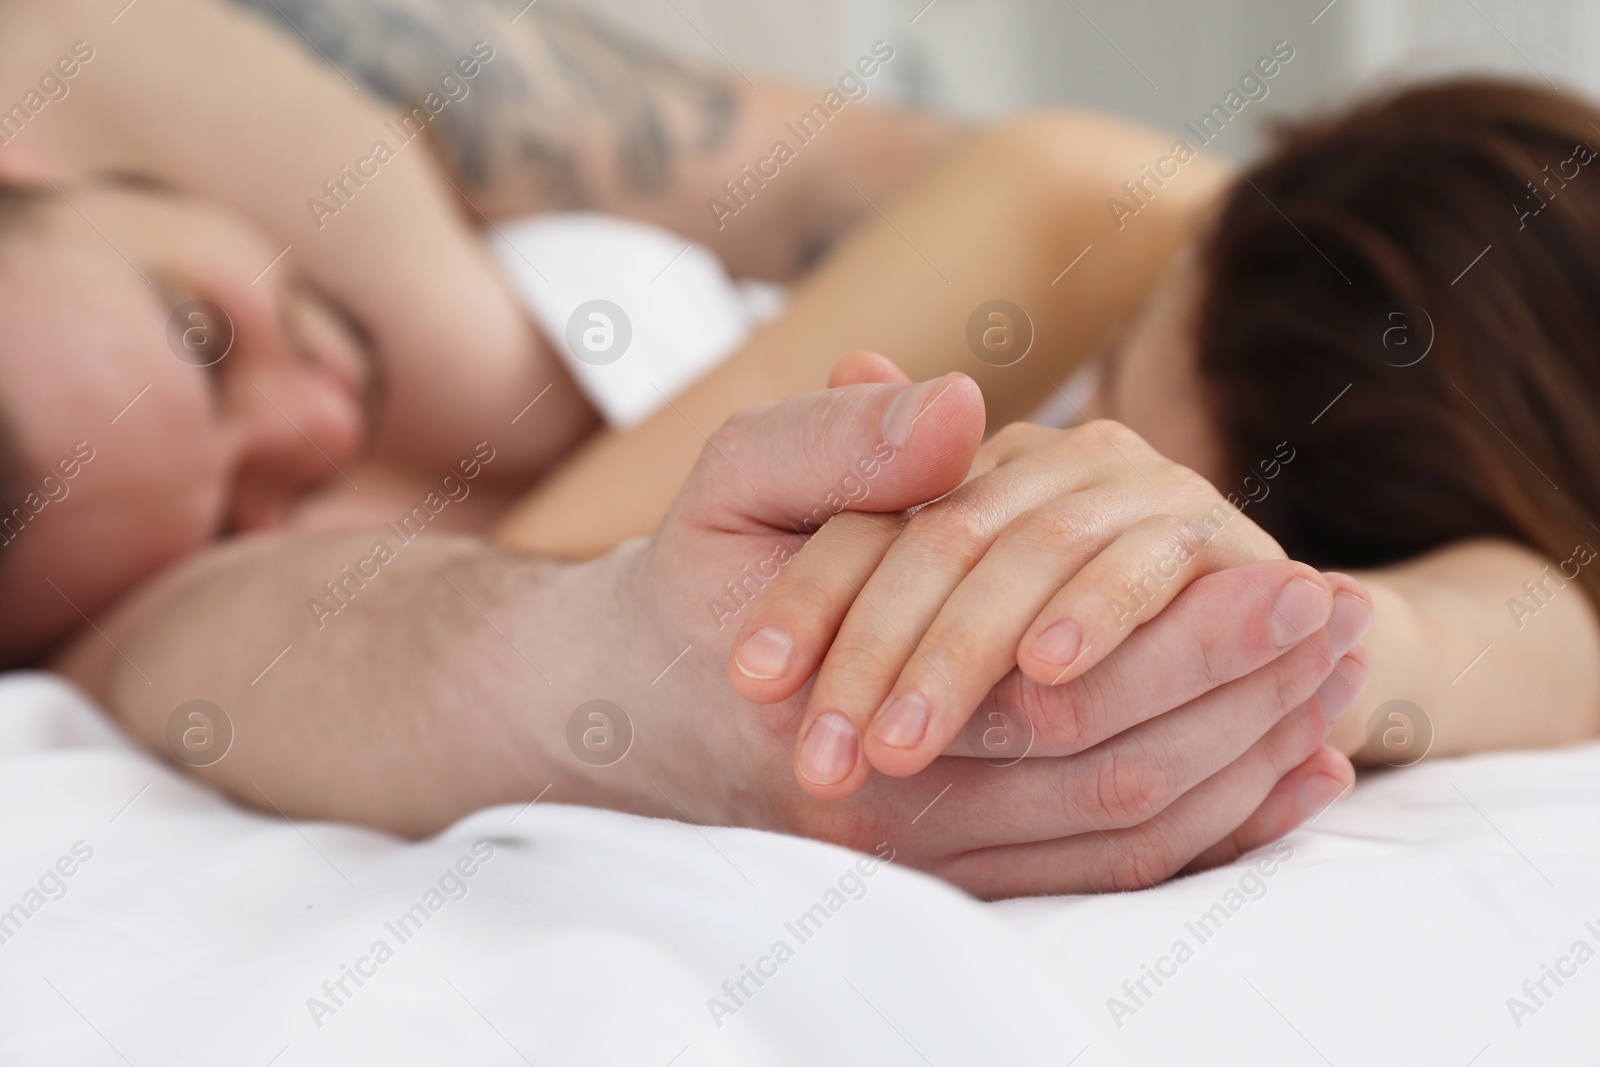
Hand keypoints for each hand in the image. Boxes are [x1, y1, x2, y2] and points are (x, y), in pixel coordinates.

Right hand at [627, 365, 1363, 895]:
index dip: (1186, 639)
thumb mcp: (732, 483)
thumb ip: (838, 444)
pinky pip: (1100, 876)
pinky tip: (1281, 774)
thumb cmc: (691, 585)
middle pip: (1114, 780)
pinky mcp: (947, 878)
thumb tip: (967, 414)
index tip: (1294, 574)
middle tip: (1344, 624)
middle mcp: (887, 819)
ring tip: (1334, 688)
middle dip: (1241, 702)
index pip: (1055, 695)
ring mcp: (920, 866)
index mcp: (839, 711)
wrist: (630, 713)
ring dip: (1240, 766)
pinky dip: (1205, 831)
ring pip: (1120, 841)